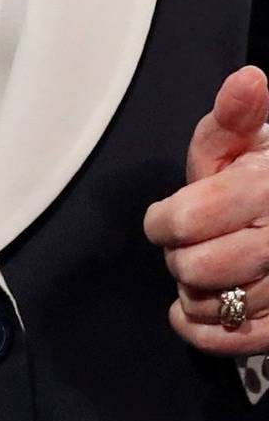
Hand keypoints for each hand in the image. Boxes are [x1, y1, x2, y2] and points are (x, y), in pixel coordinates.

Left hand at [143, 66, 268, 353]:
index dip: (164, 222)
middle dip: (179, 258)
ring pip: (216, 307)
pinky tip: (191, 314)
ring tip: (201, 271)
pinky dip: (204, 332)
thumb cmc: (262, 179)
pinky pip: (236, 342)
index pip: (191, 219)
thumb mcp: (245, 143)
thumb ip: (235, 116)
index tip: (162, 220)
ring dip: (193, 293)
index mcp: (268, 190)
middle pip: (199, 268)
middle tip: (184, 246)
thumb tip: (249, 78)